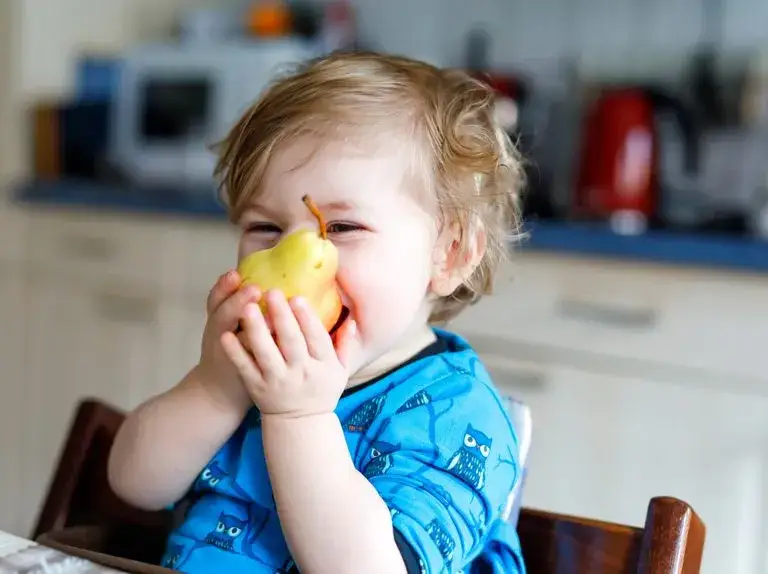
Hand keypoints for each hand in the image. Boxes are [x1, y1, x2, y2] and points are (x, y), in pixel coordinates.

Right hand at [196, 270, 260, 412]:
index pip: (216, 298)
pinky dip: (261, 354)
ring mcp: (231, 355)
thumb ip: (238, 302)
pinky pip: (252, 362)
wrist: (219, 391)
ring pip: (238, 339)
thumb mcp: (225, 323)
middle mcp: (219, 334)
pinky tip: (277, 344)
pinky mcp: (246, 372)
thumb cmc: (227, 349)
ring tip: (270, 317)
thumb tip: (255, 272)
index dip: (223, 286)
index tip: (236, 273)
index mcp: (216, 318)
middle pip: (222, 314)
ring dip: (254, 328)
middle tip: (254, 288)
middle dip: (237, 301)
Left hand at [220, 289, 357, 417]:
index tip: (297, 297)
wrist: (300, 424)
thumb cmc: (321, 390)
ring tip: (247, 308)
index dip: (307, 318)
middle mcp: (301, 373)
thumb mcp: (340, 371)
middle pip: (291, 342)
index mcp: (324, 366)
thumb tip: (351, 320)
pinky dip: (236, 353)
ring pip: (266, 353)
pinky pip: (246, 368)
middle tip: (272, 292)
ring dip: (257, 330)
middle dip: (282, 317)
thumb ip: (345, 345)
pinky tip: (227, 336)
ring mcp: (277, 381)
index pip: (317, 338)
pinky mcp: (257, 388)